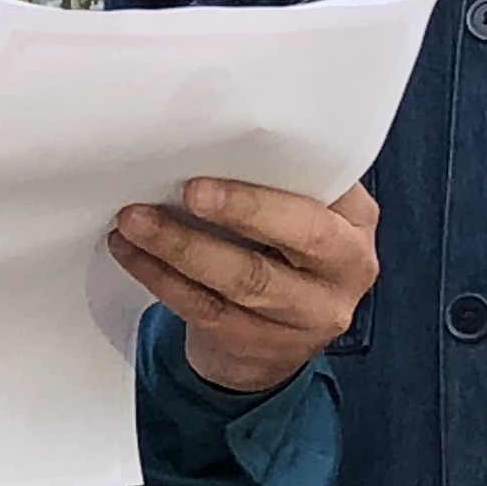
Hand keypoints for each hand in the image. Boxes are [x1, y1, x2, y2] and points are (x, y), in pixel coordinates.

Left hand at [109, 179, 381, 396]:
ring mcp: (310, 315)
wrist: (268, 343)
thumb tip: (206, 141)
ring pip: (245, 278)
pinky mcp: (262, 345)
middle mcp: (348, 268)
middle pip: (302, 234)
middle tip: (189, 190)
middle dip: (243, 209)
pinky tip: (130, 252)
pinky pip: (205, 308)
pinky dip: (160, 277)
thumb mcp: (295, 217)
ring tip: (134, 219)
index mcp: (355, 222)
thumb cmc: (276, 255)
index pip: (329, 188)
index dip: (281, 175)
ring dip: (182, 245)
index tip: (232, 152)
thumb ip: (276, 183)